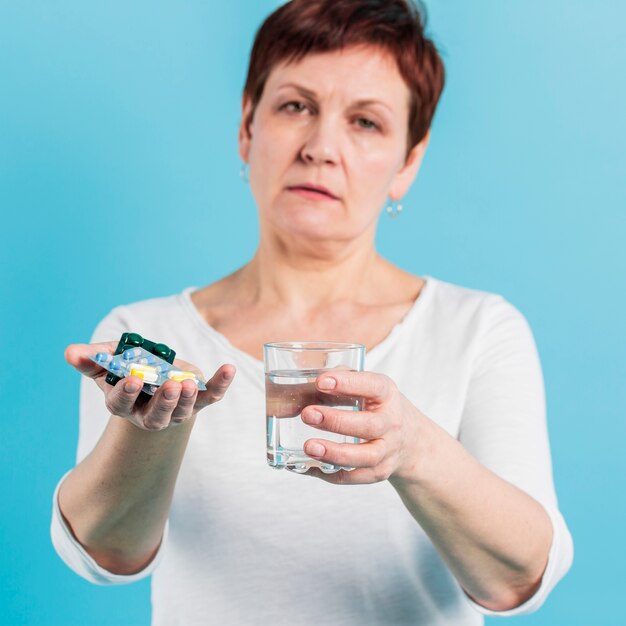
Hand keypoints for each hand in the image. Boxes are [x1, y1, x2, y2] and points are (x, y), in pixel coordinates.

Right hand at [65, 342, 235, 430]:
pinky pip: (211, 395)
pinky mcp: (198, 399)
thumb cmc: (130, 369)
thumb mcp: (109, 362)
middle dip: (163, 402)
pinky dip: (221, 383)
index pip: (121, 403)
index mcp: (126, 403)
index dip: (126, 393)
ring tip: (190, 382)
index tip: (132, 380)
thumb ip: (92, 358)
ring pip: (182, 411)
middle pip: (156, 416)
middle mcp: (151, 412)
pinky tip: (228, 368)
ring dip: (187, 398)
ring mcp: (177, 408)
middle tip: (170, 386)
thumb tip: (71, 352)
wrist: (158, 379)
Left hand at [299, 371, 423, 484]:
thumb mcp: (369, 386)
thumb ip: (343, 380)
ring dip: (335, 453)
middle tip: (307, 414)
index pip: (372, 386)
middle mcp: (391, 423)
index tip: (321, 382)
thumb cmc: (380, 406)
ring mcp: (388, 450)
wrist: (411, 439)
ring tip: (309, 447)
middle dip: (335, 421)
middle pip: (368, 425)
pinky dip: (330, 474)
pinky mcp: (380, 471)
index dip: (347, 383)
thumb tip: (310, 381)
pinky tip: (309, 467)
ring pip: (364, 457)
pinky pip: (355, 477)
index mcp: (387, 395)